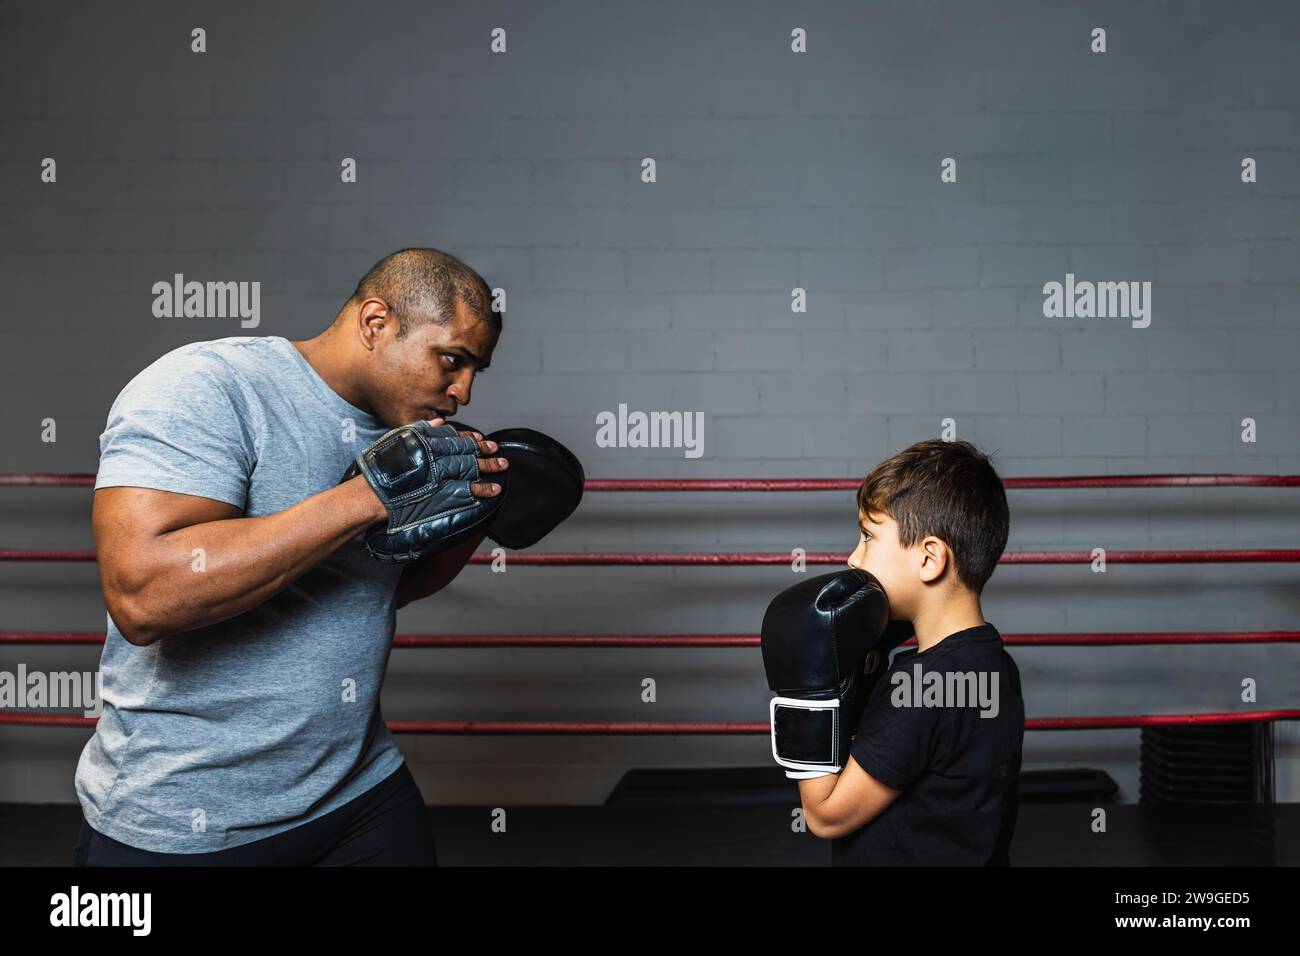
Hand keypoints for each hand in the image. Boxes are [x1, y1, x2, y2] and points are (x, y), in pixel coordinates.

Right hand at [343, 418, 510, 562]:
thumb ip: (420, 431)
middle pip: (466, 449)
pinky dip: (483, 488)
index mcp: (425, 440)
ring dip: (489, 467)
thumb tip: (440, 421)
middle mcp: (435, 453)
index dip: (469, 437)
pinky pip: (469, 489)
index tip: (480, 438)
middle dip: (484, 449)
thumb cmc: (379, 468)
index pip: (454, 435)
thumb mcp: (397, 441)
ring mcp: (441, 473)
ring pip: (471, 467)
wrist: (371, 494)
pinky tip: (495, 489)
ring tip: (503, 466)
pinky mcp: (443, 492)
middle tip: (497, 450)